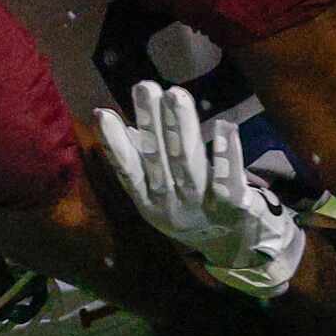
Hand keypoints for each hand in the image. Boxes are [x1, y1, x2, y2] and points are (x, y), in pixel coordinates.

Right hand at [94, 83, 304, 295]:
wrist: (232, 248)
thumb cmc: (189, 208)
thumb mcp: (158, 192)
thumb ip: (137, 159)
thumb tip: (109, 120)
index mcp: (149, 202)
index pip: (128, 172)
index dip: (114, 145)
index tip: (102, 113)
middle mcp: (171, 206)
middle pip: (159, 161)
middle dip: (151, 123)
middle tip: (146, 86)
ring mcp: (201, 208)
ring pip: (188, 165)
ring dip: (182, 128)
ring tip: (176, 94)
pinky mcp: (232, 208)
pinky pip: (227, 180)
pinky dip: (226, 154)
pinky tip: (224, 126)